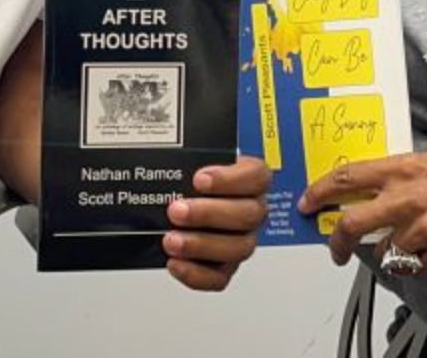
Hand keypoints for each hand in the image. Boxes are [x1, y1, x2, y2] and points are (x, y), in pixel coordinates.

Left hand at [162, 156, 270, 290]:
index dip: (230, 180)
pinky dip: (196, 274)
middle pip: (248, 215)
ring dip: (201, 245)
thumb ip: (188, 153)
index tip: (200, 179)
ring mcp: (240, 239)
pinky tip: (175, 263)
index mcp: (249, 178)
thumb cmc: (189, 176)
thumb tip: (169, 149)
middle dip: (209, 214)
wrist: (176, 201)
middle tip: (177, 210)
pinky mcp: (224, 266)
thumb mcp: (191, 156)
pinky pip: (219, 277)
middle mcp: (251, 210)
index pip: (257, 176)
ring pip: (237, 248)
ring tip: (171, 239)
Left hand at [296, 151, 426, 273]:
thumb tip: (358, 191)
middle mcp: (408, 199)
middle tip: (334, 248)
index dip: (318, 193)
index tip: (307, 203)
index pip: (345, 179)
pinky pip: (413, 270)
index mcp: (400, 170)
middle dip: (334, 241)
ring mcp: (425, 230)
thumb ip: (389, 176)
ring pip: (383, 253)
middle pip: (351, 224)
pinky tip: (423, 251)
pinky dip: (413, 265)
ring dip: (386, 252)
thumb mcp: (422, 161)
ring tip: (403, 242)